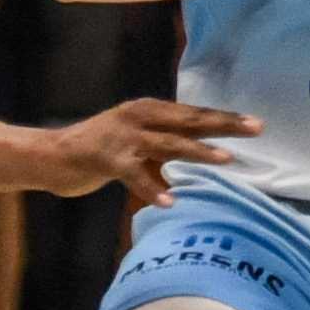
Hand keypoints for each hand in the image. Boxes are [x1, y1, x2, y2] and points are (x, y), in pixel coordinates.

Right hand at [49, 99, 260, 203]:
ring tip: (225, 159)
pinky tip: (171, 200)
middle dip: (223, 125)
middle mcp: (139, 117)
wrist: (53, 154)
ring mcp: (123, 137)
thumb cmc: (101, 150)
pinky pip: (135, 176)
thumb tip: (204, 149)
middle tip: (255, 130)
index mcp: (149, 109)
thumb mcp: (138, 139)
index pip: (194, 113)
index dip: (225, 118)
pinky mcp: (107, 159)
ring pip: (168, 144)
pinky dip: (153, 189)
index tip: (257, 123)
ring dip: (198, 152)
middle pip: (189, 121)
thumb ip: (166, 142)